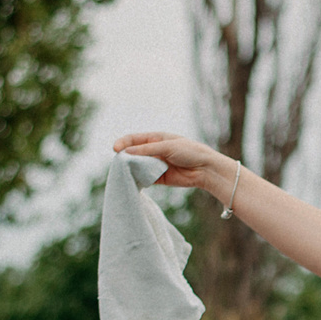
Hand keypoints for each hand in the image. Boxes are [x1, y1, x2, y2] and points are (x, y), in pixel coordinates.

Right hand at [113, 131, 230, 191]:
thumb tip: (127, 153)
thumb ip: (148, 150)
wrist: (205, 169)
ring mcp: (156, 165)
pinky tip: (134, 181)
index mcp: (156, 138)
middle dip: (125, 158)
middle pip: (133, 153)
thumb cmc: (189, 152)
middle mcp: (154, 151)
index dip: (123, 143)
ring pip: (138, 166)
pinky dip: (139, 179)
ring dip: (131, 169)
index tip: (115, 149)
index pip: (134, 139)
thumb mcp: (167, 147)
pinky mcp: (159, 178)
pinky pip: (145, 178)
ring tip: (125, 172)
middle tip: (118, 163)